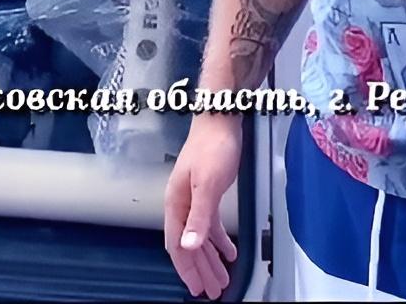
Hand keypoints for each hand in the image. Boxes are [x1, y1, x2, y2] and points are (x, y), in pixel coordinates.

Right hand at [164, 114, 241, 299]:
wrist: (220, 118)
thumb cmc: (213, 147)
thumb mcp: (208, 183)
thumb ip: (199, 216)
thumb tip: (189, 246)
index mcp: (176, 204)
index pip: (177, 245)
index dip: (186, 269)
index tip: (196, 288)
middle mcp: (181, 205)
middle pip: (189, 245)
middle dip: (200, 270)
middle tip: (212, 291)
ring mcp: (194, 200)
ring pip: (200, 238)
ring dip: (210, 259)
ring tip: (220, 279)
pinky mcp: (208, 194)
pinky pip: (210, 225)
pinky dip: (219, 241)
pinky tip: (229, 252)